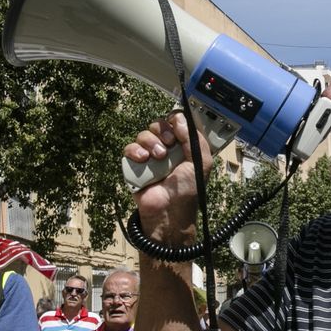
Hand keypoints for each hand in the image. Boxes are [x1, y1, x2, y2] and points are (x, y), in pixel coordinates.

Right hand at [124, 112, 213, 236]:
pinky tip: (143, 159)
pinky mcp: (135, 165)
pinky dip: (135, 150)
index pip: (176, 123)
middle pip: (159, 125)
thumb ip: (194, 139)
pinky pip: (130, 148)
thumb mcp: (201, 162)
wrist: (170, 211)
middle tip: (169, 144)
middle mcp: (166, 149)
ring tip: (158, 157)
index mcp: (183, 147)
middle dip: (163, 131)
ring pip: (144, 135)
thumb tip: (179, 118)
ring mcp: (149, 157)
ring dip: (151, 142)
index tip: (177, 127)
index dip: (175, 122)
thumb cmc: (188, 191)